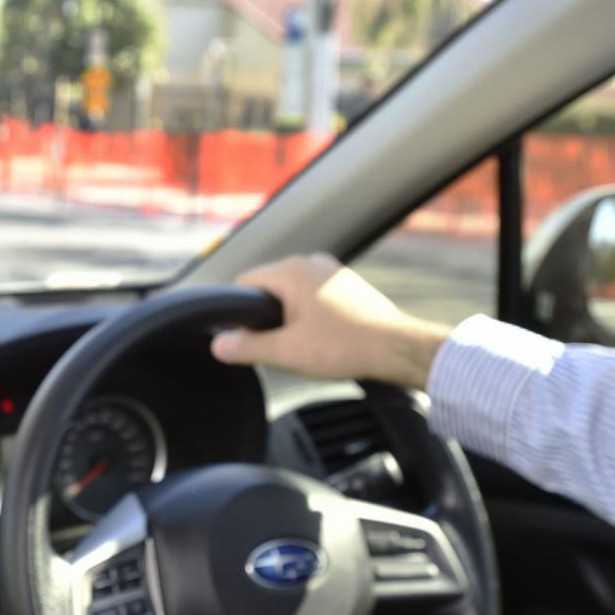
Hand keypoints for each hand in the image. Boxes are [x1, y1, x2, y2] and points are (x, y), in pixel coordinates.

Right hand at [210, 253, 451, 389]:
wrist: (396, 349)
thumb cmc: (345, 347)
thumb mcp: (285, 352)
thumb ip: (246, 347)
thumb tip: (218, 344)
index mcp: (291, 270)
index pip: (244, 283)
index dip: (236, 313)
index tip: (242, 337)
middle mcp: (311, 262)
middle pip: (268, 288)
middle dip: (266, 318)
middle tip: (278, 347)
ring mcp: (331, 271)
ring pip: (292, 294)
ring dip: (290, 318)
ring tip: (305, 345)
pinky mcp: (346, 285)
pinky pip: (314, 297)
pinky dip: (310, 316)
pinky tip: (323, 339)